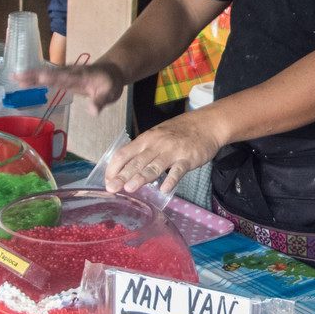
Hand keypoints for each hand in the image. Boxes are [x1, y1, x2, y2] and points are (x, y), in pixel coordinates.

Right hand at [12, 62, 124, 114]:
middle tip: (18, 76)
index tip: (41, 78)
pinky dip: (33, 78)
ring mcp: (64, 73)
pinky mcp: (61, 77)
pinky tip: (20, 81)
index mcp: (82, 75)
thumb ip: (101, 101)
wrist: (110, 71)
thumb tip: (93, 111)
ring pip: (45, 73)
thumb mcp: (110, 93)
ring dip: (29, 75)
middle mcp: (70, 72)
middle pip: (51, 72)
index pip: (67, 76)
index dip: (54, 77)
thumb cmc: (110, 83)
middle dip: (35, 74)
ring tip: (13, 77)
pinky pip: (45, 77)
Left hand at [104, 111, 222, 195]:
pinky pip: (178, 171)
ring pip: (154, 166)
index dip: (114, 167)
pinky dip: (171, 180)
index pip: (124, 153)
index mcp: (146, 139)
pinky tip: (164, 190)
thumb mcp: (157, 136)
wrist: (207, 124)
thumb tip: (127, 168)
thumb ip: (144, 150)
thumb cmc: (180, 131)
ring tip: (130, 189)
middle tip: (111, 188)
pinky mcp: (187, 158)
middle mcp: (156, 144)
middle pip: (136, 161)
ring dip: (141, 177)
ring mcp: (172, 151)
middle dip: (122, 176)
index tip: (107, 180)